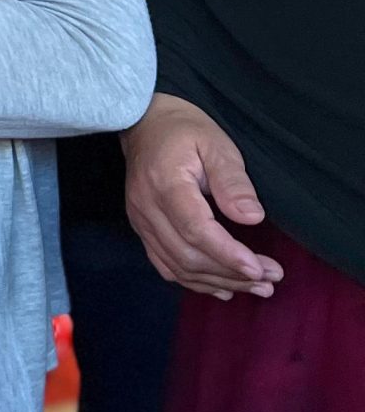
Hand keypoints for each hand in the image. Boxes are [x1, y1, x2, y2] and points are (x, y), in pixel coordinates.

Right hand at [125, 93, 283, 298]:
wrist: (144, 123)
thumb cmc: (185, 130)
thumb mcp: (216, 145)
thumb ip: (233, 180)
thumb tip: (253, 218)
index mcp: (165, 183)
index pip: (194, 229)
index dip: (227, 254)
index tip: (260, 269)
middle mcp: (146, 207)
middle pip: (187, 255)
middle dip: (231, 273)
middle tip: (271, 279)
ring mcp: (140, 220)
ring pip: (177, 266)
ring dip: (218, 281)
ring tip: (257, 287)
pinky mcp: (141, 228)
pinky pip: (165, 264)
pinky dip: (194, 281)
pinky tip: (222, 287)